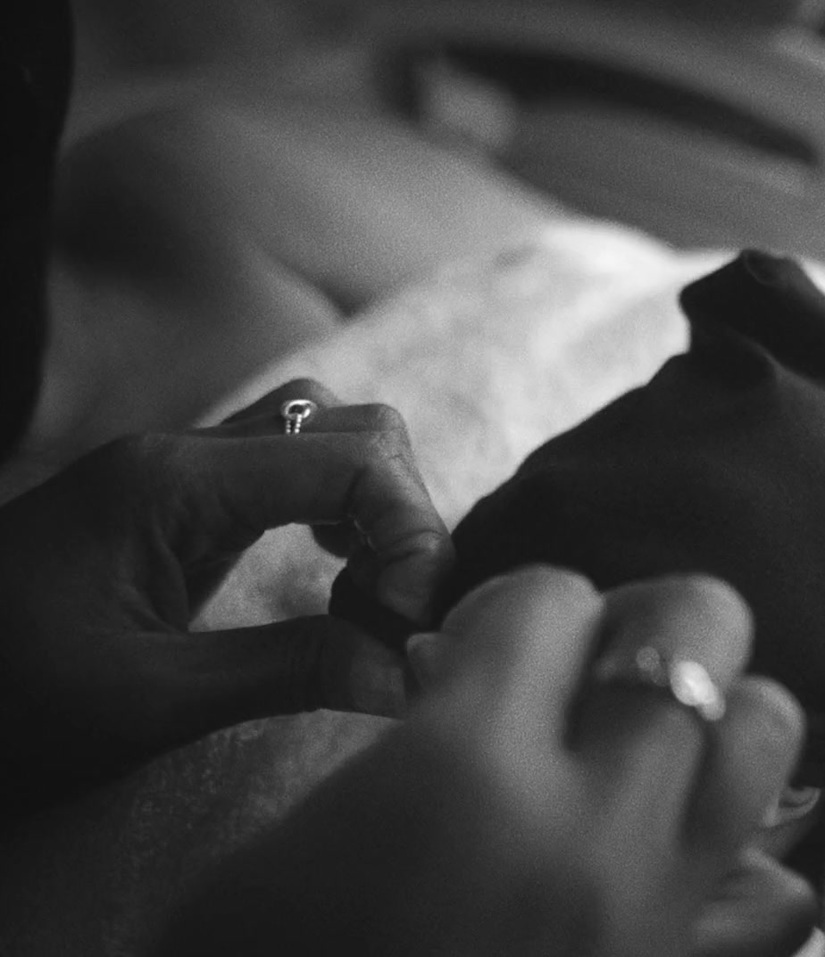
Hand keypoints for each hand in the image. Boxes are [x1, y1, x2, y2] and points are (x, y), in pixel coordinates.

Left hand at [0, 379, 452, 818]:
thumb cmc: (0, 699)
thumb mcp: (146, 701)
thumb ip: (292, 672)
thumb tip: (409, 673)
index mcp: (174, 482)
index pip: (351, 459)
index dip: (411, 533)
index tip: (413, 621)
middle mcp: (184, 456)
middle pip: (351, 428)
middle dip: (403, 514)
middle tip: (395, 612)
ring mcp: (178, 475)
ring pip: (324, 440)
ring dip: (374, 510)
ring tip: (366, 599)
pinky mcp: (176, 507)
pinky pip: (287, 476)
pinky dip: (337, 518)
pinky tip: (331, 579)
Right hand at [156, 567, 815, 956]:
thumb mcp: (288, 844)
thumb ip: (407, 743)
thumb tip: (471, 680)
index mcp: (463, 776)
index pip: (550, 600)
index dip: (511, 613)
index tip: (481, 654)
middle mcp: (593, 829)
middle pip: (699, 624)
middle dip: (635, 625)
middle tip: (577, 676)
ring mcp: (662, 912)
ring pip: (769, 733)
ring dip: (710, 720)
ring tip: (640, 756)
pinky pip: (779, 896)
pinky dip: (743, 867)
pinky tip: (677, 875)